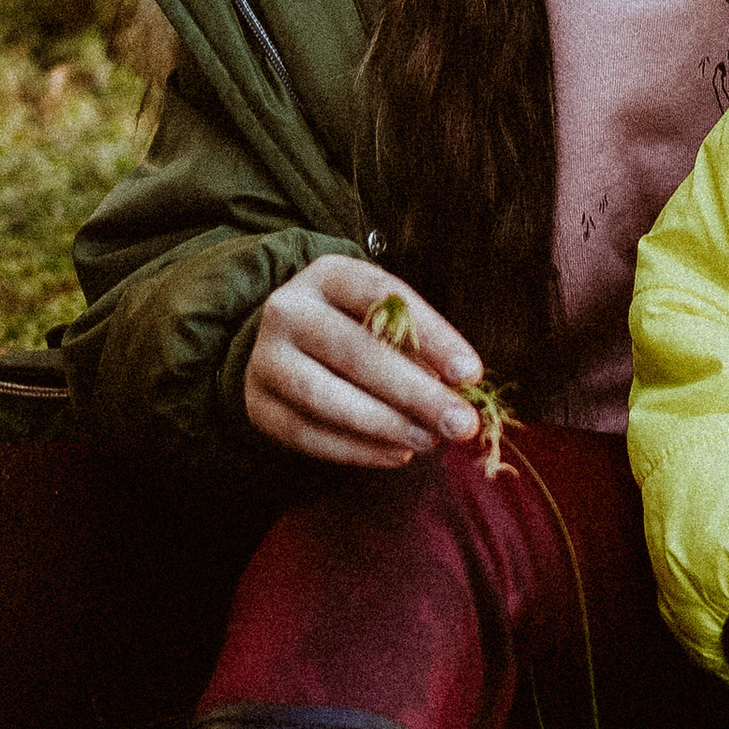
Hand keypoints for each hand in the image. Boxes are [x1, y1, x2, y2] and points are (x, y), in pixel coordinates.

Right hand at [243, 255, 483, 468]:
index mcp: (327, 275)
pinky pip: (307, 434)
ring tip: (429, 441)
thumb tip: (456, 390)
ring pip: (325, 397)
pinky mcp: (257, 404)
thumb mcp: (379, 315)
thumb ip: (415, 344)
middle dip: (416, 392)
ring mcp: (266, 358)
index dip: (431, 334)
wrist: (282, 344)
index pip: (382, 297)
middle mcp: (288, 310)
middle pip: (354, 351)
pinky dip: (357, 450)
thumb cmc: (350, 327)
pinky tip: (396, 454)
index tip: (471, 373)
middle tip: (461, 423)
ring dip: (385, 425)